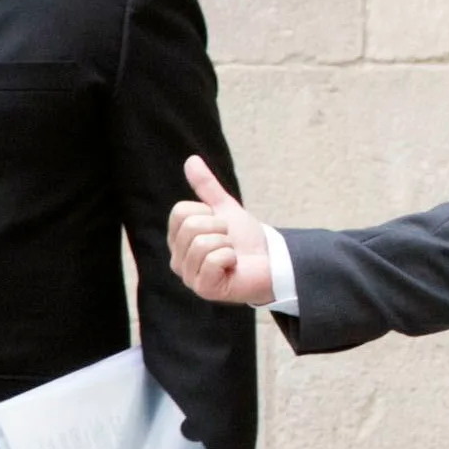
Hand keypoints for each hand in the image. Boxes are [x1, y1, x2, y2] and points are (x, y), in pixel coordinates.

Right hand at [167, 156, 274, 305]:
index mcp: (178, 240)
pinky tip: (233, 266)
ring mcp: (189, 277)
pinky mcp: (204, 288)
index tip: (220, 225)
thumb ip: (207, 187)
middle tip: (229, 240)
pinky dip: (231, 258)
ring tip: (232, 254)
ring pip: (202, 243)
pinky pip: (214, 260)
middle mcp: (177, 260)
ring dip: (226, 244)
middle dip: (219, 227)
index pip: (181, 212)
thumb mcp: (225, 208)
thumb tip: (191, 160)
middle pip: (191, 226)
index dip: (207, 212)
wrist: (270, 262)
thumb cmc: (245, 239)